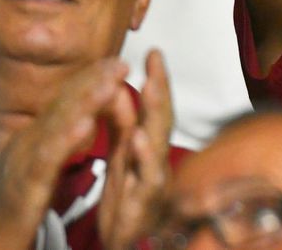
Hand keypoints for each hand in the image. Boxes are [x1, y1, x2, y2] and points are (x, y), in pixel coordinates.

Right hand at [0, 60, 129, 248]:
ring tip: (110, 85)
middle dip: (92, 82)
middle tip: (120, 63)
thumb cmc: (12, 201)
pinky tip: (84, 127)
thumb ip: (57, 140)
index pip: (65, 101)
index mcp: (34, 137)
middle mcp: (26, 143)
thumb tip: (84, 115)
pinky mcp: (23, 189)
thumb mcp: (38, 164)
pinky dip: (64, 141)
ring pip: (55, 127)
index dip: (91, 80)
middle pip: (62, 106)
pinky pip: (44, 162)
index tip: (117, 62)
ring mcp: (22, 163)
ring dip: (84, 103)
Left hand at [98, 51, 172, 249]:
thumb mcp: (122, 155)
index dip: (156, 80)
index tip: (153, 51)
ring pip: (158, 146)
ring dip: (155, 117)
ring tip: (150, 89)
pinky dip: (144, 160)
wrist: (123, 241)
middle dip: (160, 90)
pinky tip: (137, 140)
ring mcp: (153, 184)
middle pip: (161, 121)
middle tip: (156, 63)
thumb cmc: (128, 196)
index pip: (154, 108)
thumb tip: (120, 85)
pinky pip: (145, 182)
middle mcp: (156, 161)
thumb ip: (122, 121)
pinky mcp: (142, 207)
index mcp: (147, 147)